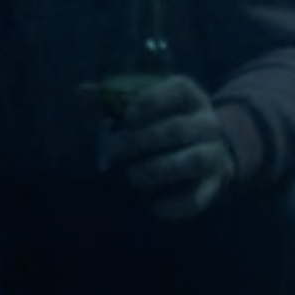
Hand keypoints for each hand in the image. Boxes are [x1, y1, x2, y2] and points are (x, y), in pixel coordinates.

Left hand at [84, 75, 236, 222]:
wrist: (205, 152)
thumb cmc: (162, 124)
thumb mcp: (142, 107)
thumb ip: (113, 100)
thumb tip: (80, 92)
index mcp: (189, 97)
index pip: (178, 89)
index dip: (151, 100)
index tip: (126, 116)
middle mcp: (208, 123)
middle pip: (178, 128)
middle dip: (140, 140)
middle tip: (110, 150)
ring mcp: (214, 154)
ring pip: (193, 160)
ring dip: (159, 169)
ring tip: (131, 176)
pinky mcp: (213, 184)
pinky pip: (198, 197)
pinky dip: (175, 204)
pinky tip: (152, 206)